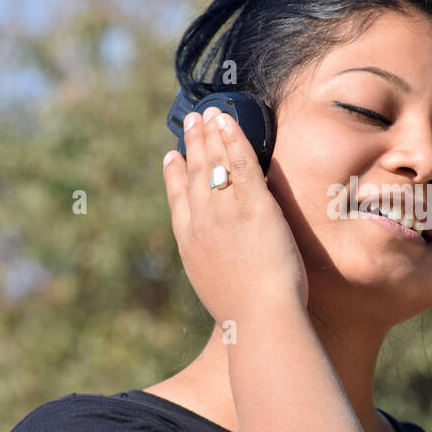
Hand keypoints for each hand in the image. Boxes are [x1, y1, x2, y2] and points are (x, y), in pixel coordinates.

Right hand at [162, 107, 309, 318]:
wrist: (260, 318)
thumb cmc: (247, 316)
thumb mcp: (217, 290)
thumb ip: (215, 268)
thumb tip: (220, 265)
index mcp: (189, 245)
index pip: (178, 201)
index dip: (173, 176)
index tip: (171, 158)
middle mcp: (202, 223)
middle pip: (194, 174)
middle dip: (193, 145)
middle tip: (192, 122)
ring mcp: (225, 211)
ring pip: (216, 163)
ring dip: (211, 134)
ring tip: (209, 114)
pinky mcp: (254, 205)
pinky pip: (241, 163)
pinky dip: (234, 139)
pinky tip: (229, 122)